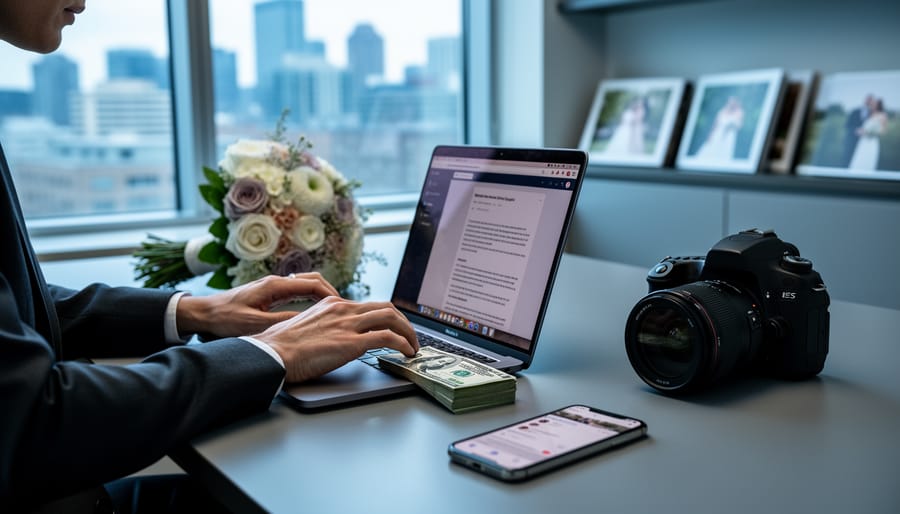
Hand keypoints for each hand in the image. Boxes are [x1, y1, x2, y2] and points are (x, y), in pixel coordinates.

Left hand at [176, 272, 339, 337]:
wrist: (202, 314)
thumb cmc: (224, 319)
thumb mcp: (255, 324)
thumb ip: (283, 321)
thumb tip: (309, 322)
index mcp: (275, 286)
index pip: (312, 284)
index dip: (331, 295)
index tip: (344, 306)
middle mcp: (275, 282)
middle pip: (312, 280)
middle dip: (331, 293)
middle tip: (344, 308)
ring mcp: (272, 287)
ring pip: (305, 285)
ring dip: (321, 295)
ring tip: (334, 310)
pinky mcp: (268, 295)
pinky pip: (296, 293)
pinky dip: (310, 299)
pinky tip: (314, 311)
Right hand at [251, 296, 418, 382]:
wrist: (271, 354)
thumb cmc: (281, 348)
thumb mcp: (306, 327)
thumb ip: (325, 327)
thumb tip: (336, 339)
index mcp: (331, 304)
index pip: (368, 306)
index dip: (386, 317)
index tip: (393, 327)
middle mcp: (342, 309)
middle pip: (385, 308)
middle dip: (403, 322)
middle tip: (410, 336)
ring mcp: (348, 324)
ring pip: (391, 319)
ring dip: (408, 333)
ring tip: (413, 346)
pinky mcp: (351, 342)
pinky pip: (388, 338)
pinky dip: (403, 344)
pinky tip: (406, 353)